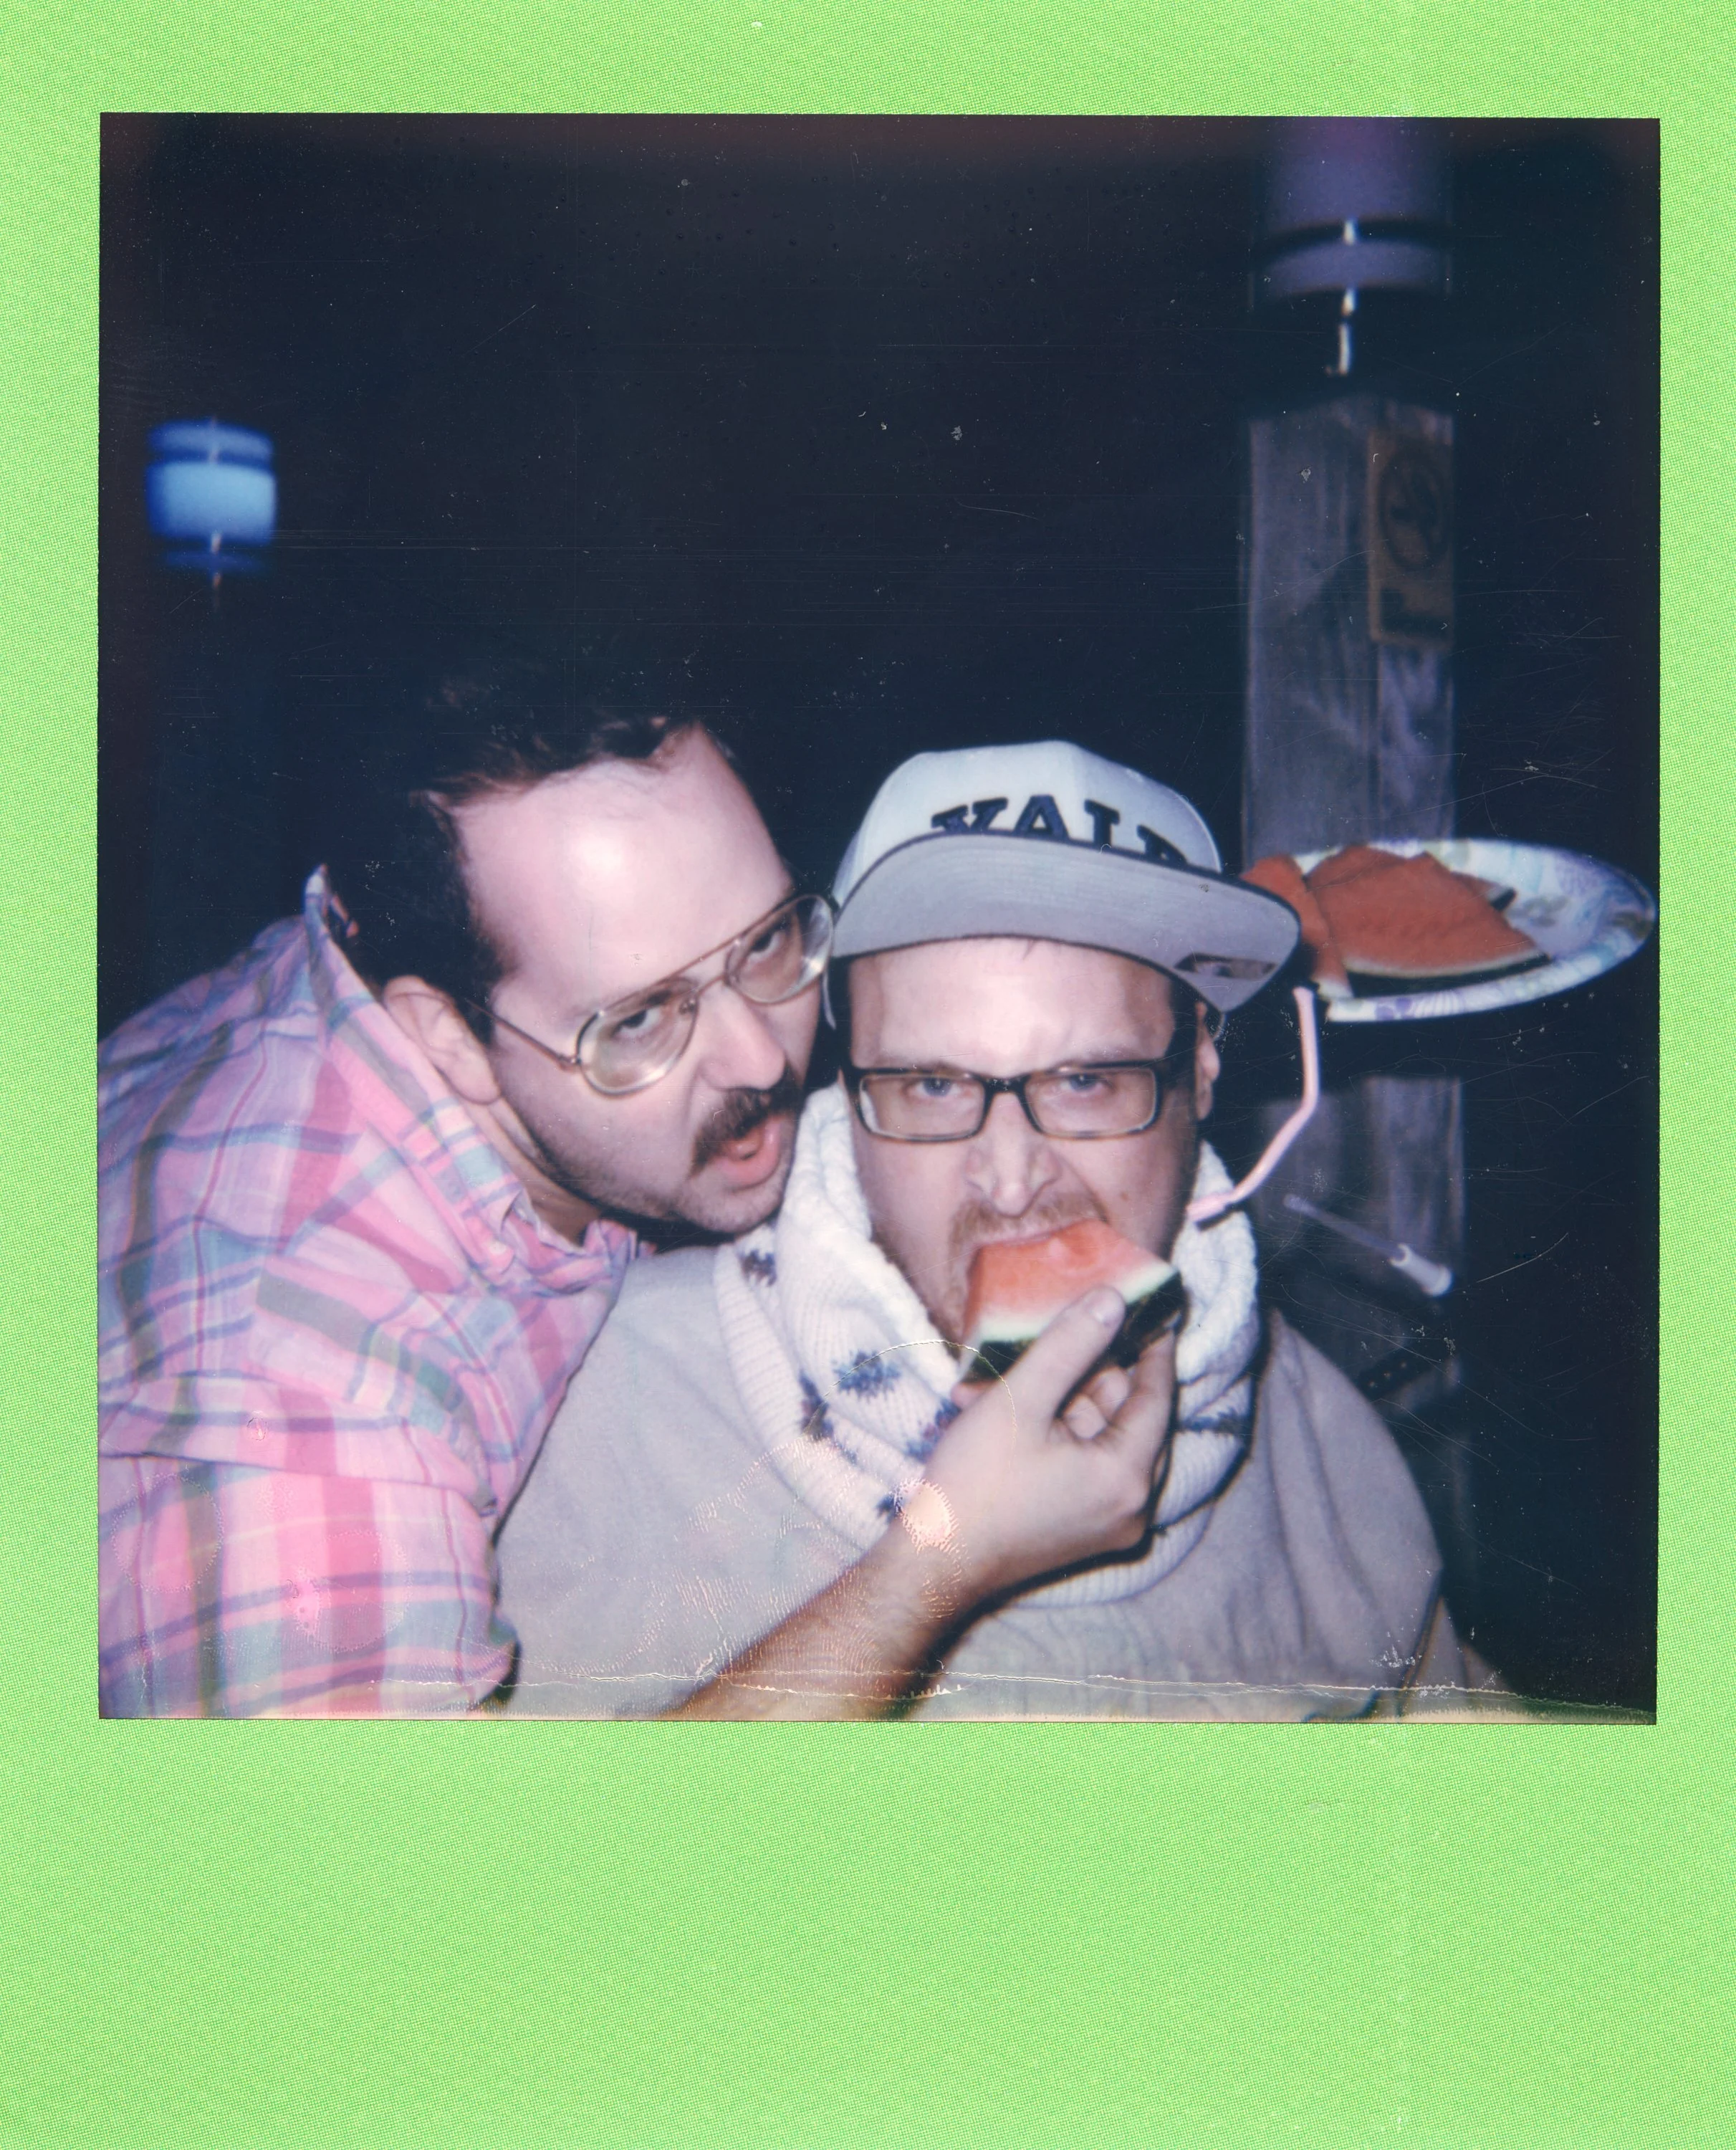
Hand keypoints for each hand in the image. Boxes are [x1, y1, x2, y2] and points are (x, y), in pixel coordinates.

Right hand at [919, 1288, 1178, 1604]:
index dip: (1150, 1346)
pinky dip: (1045, 1432)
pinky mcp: (1080, 1528)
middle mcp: (1130, 1505)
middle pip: (1123, 1415)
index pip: (1157, 1396)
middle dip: (1081, 1372)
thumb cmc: (973, 1484)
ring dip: (1050, 1400)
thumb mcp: (1019, 1401)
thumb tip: (1113, 1299)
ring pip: (1093, 1435)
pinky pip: (1078, 1462)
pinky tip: (991, 1410)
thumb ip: (1071, 1344)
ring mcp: (1106, 1521)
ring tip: (990, 1383)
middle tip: (1047, 1334)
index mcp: (1127, 1477)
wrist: (931, 1567)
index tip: (1145, 1305)